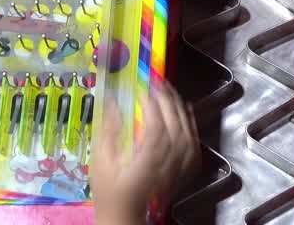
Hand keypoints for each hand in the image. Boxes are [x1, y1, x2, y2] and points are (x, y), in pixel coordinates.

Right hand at [92, 86, 199, 224]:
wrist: (123, 212)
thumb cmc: (110, 190)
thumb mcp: (101, 161)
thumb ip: (108, 131)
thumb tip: (112, 103)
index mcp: (145, 163)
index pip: (155, 128)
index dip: (151, 106)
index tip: (142, 90)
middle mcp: (165, 165)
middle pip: (174, 127)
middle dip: (167, 100)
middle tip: (157, 82)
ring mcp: (176, 169)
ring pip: (186, 134)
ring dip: (179, 109)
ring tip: (169, 91)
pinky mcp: (182, 170)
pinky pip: (192, 144)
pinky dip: (190, 124)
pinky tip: (185, 110)